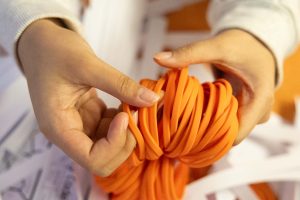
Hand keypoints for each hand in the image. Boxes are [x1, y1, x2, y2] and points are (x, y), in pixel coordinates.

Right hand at [18, 19, 158, 175]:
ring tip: (135, 103)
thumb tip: (153, 99)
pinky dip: (124, 120)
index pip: (91, 159)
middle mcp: (68, 133)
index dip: (114, 144)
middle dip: (125, 141)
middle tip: (137, 112)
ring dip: (127, 130)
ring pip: (110, 146)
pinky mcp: (89, 117)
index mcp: (58, 127)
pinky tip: (127, 101)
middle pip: (103, 159)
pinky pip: (111, 129)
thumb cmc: (55, 51)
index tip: (124, 116)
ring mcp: (80, 126)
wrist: (42, 43)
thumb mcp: (87, 64)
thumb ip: (120, 85)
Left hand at [154, 29, 275, 143]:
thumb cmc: (242, 44)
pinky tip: (195, 114)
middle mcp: (259, 112)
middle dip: (205, 133)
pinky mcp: (244, 110)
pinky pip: (227, 121)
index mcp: (260, 101)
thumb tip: (157, 58)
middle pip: (230, 135)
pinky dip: (211, 119)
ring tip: (184, 121)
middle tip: (179, 127)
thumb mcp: (217, 47)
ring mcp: (252, 113)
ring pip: (227, 129)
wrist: (256, 41)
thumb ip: (189, 53)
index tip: (185, 134)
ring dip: (207, 126)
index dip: (211, 139)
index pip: (235, 135)